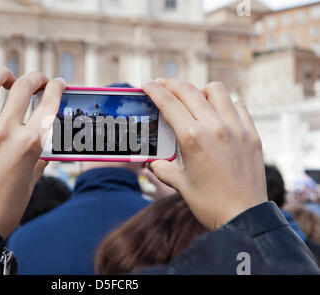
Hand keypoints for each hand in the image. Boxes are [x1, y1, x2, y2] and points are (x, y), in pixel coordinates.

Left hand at [0, 68, 65, 237]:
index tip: (58, 83)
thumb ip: (39, 161)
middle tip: (37, 81)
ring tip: (3, 78)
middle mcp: (6, 132)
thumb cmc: (7, 207)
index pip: (48, 104)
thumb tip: (43, 151)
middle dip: (35, 77)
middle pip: (22, 87)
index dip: (57, 88)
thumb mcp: (32, 181)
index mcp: (30, 143)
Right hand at [142, 79, 266, 230]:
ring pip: (216, 90)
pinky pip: (238, 105)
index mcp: (192, 138)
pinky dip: (225, 103)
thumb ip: (161, 168)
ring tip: (193, 98)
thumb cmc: (209, 203)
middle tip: (162, 85)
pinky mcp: (251, 134)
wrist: (242, 217)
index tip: (147, 84)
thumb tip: (152, 162)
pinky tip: (218, 113)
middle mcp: (215, 127)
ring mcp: (236, 128)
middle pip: (189, 90)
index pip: (169, 103)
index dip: (155, 90)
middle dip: (171, 84)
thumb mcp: (179, 184)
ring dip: (200, 90)